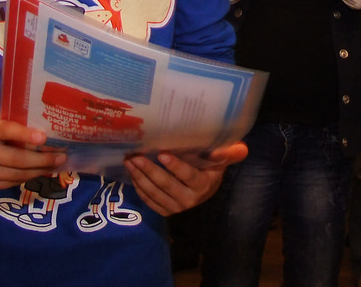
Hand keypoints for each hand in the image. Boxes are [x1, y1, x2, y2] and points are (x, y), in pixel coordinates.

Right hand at [0, 116, 67, 192]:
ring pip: (16, 174)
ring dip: (39, 170)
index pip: (5, 131)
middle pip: (16, 159)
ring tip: (56, 165)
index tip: (44, 137)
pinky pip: (11, 183)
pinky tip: (39, 172)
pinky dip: (27, 177)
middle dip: (43, 159)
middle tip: (62, 156)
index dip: (25, 135)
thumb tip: (45, 136)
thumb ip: (12, 128)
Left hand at [124, 141, 247, 215]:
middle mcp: (190, 200)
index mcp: (204, 185)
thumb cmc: (215, 164)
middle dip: (149, 170)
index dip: (175, 166)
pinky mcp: (166, 210)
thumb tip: (226, 149)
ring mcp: (177, 207)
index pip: (189, 176)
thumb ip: (231, 152)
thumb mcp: (227, 156)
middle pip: (167, 185)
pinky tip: (132, 174)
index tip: (162, 153)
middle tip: (136, 156)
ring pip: (155, 193)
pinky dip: (139, 187)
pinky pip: (149, 201)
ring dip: (140, 177)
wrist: (208, 183)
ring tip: (129, 161)